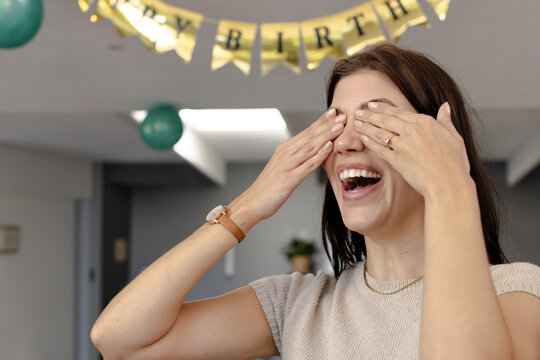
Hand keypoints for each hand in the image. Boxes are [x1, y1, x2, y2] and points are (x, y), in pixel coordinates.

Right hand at [234, 108, 345, 223]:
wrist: (252, 202)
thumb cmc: (267, 188)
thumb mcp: (281, 168)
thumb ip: (293, 159)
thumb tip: (308, 152)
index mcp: (284, 150)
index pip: (306, 132)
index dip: (321, 122)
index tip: (334, 112)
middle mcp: (285, 154)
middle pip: (310, 136)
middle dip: (327, 125)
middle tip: (343, 115)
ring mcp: (287, 165)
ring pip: (310, 147)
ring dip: (326, 135)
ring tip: (340, 126)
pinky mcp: (289, 178)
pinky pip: (308, 165)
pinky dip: (320, 155)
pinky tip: (329, 147)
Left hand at [353, 101, 471, 196]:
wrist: (448, 183)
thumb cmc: (454, 163)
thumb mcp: (454, 137)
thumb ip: (446, 121)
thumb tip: (445, 106)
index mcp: (425, 122)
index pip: (399, 112)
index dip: (384, 108)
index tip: (373, 105)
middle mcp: (412, 131)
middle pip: (386, 120)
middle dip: (370, 115)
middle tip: (358, 111)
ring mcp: (403, 145)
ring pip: (380, 132)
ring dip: (366, 126)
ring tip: (356, 123)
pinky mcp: (396, 160)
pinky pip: (380, 148)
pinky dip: (370, 142)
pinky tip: (363, 138)